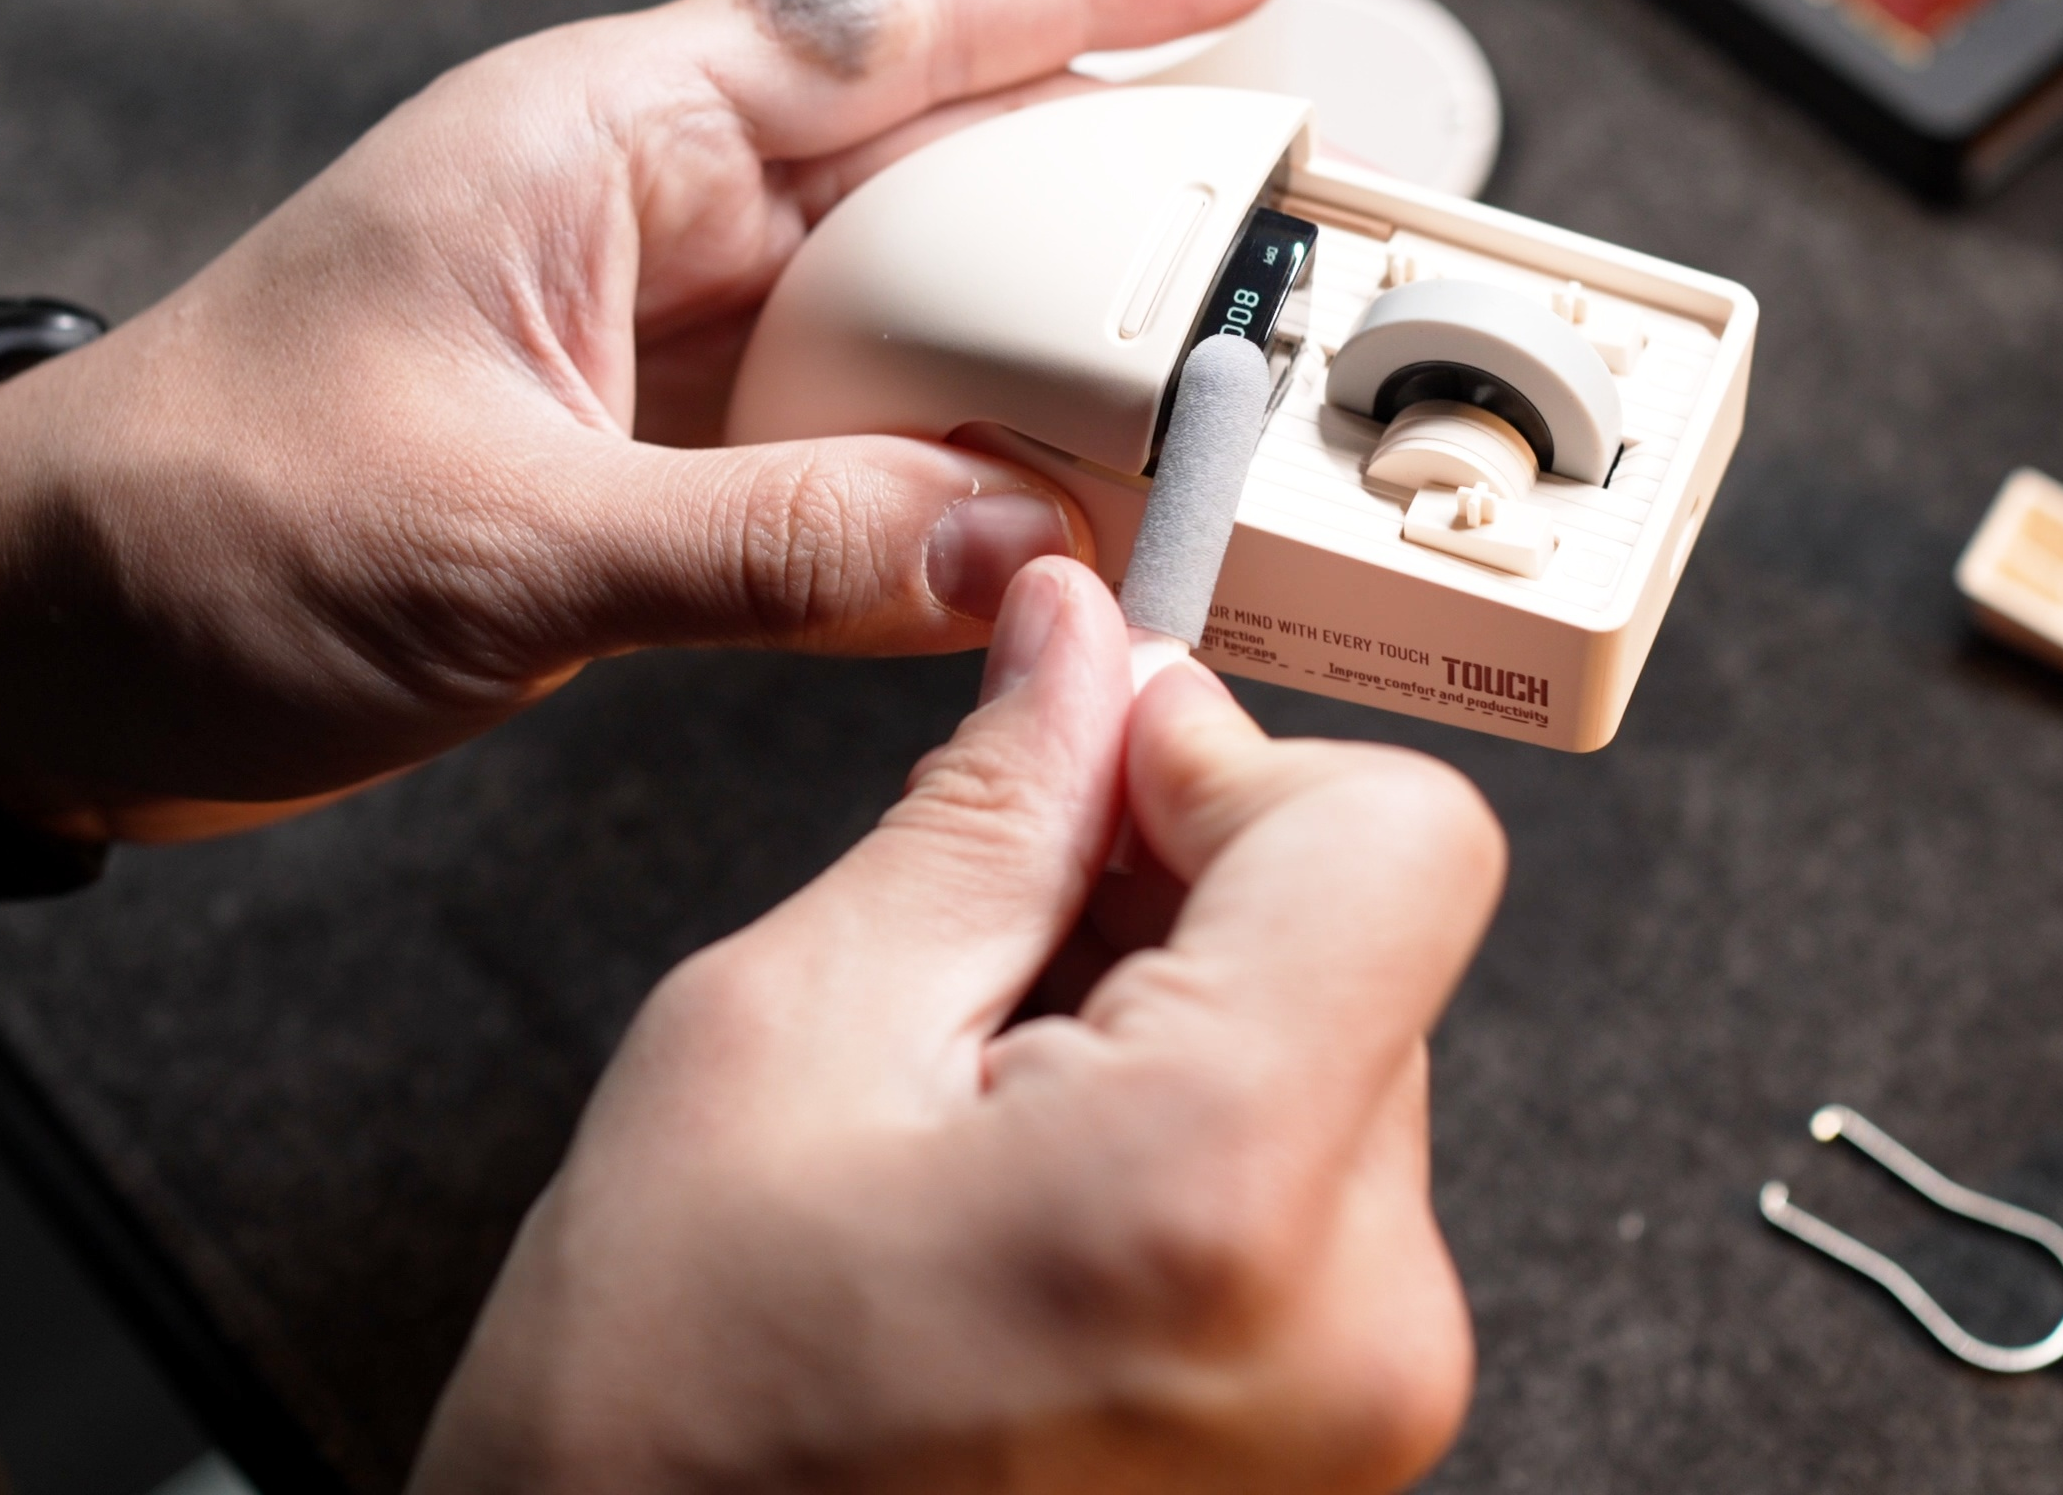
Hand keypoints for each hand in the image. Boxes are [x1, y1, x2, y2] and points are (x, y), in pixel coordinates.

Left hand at [0, 0, 1284, 840]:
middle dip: (1102, 204)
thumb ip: (760, 550)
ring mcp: (663, 338)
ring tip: (1169, 409)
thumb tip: (993, 548)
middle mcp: (648, 216)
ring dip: (1030, 364)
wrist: (46, 646)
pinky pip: (850, 439)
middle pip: (932, 171)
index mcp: (597, 143)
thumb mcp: (491, 539)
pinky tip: (1016, 522)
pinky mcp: (661, 453)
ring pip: (905, 314)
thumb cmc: (187, 531)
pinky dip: (940, 480)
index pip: (881, 25)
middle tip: (1260, 252)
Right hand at [414, 557, 1505, 1494]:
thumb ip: (983, 814)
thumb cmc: (662, 1427)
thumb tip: (1076, 646)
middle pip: (1359, 929)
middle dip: (1177, 881)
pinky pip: (1316, 1162)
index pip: (1400, 834)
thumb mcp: (786, 1035)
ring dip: (1170, 998)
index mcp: (1222, 1189)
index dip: (1232, 758)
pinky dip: (1189, 1107)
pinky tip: (1030, 1165)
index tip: (1093, 768)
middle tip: (984, 942)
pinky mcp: (1341, 1424)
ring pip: (1333, 1034)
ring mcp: (1365, 1392)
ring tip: (979, 1094)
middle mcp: (1356, 1313)